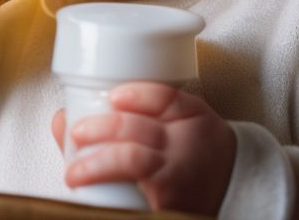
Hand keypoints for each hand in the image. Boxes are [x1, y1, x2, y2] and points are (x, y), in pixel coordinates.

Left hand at [51, 81, 235, 213]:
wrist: (233, 189)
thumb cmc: (197, 151)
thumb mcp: (181, 120)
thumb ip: (138, 111)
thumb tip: (64, 119)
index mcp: (190, 117)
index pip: (165, 98)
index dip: (137, 96)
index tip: (113, 97)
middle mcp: (185, 145)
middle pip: (140, 129)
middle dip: (103, 128)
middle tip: (77, 132)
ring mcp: (176, 175)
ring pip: (133, 160)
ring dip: (97, 163)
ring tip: (73, 172)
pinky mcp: (168, 204)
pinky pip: (134, 197)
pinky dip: (109, 188)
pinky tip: (90, 191)